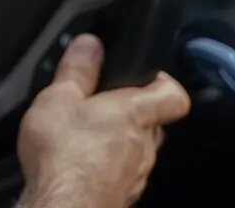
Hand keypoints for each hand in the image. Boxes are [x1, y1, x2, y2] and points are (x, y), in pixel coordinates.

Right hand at [17, 34, 190, 207]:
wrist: (64, 206)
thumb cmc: (64, 154)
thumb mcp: (59, 98)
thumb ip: (77, 69)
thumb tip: (89, 43)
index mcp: (135, 113)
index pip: (174, 96)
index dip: (165, 83)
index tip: (147, 76)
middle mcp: (145, 145)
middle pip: (153, 123)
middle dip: (131, 112)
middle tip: (100, 103)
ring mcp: (137, 174)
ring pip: (137, 150)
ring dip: (117, 141)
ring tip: (84, 135)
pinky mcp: (123, 194)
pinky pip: (122, 172)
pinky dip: (105, 165)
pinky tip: (79, 163)